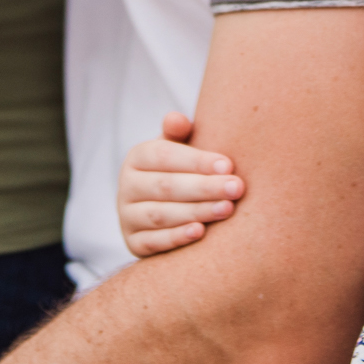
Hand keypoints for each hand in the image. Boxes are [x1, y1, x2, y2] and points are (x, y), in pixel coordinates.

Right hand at [119, 113, 244, 257]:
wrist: (161, 208)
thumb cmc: (179, 171)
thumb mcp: (177, 147)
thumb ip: (178, 132)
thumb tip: (176, 119)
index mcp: (137, 157)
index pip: (165, 156)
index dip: (197, 161)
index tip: (228, 165)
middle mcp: (126, 186)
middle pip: (166, 186)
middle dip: (204, 187)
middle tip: (237, 188)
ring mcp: (127, 217)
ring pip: (161, 215)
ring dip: (196, 212)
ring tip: (227, 208)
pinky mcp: (133, 243)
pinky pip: (153, 242)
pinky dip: (177, 238)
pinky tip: (201, 232)